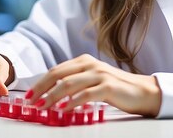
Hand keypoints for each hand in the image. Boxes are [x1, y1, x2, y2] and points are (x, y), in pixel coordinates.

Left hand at [26, 54, 160, 116]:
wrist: (143, 91)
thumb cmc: (116, 88)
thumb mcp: (93, 80)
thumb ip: (76, 82)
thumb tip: (52, 94)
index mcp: (84, 61)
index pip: (56, 70)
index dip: (40, 83)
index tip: (29, 95)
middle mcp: (90, 65)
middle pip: (58, 74)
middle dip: (41, 89)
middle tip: (30, 102)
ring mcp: (99, 74)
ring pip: (69, 84)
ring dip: (52, 97)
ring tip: (42, 107)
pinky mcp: (108, 87)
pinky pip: (86, 94)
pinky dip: (72, 102)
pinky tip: (64, 110)